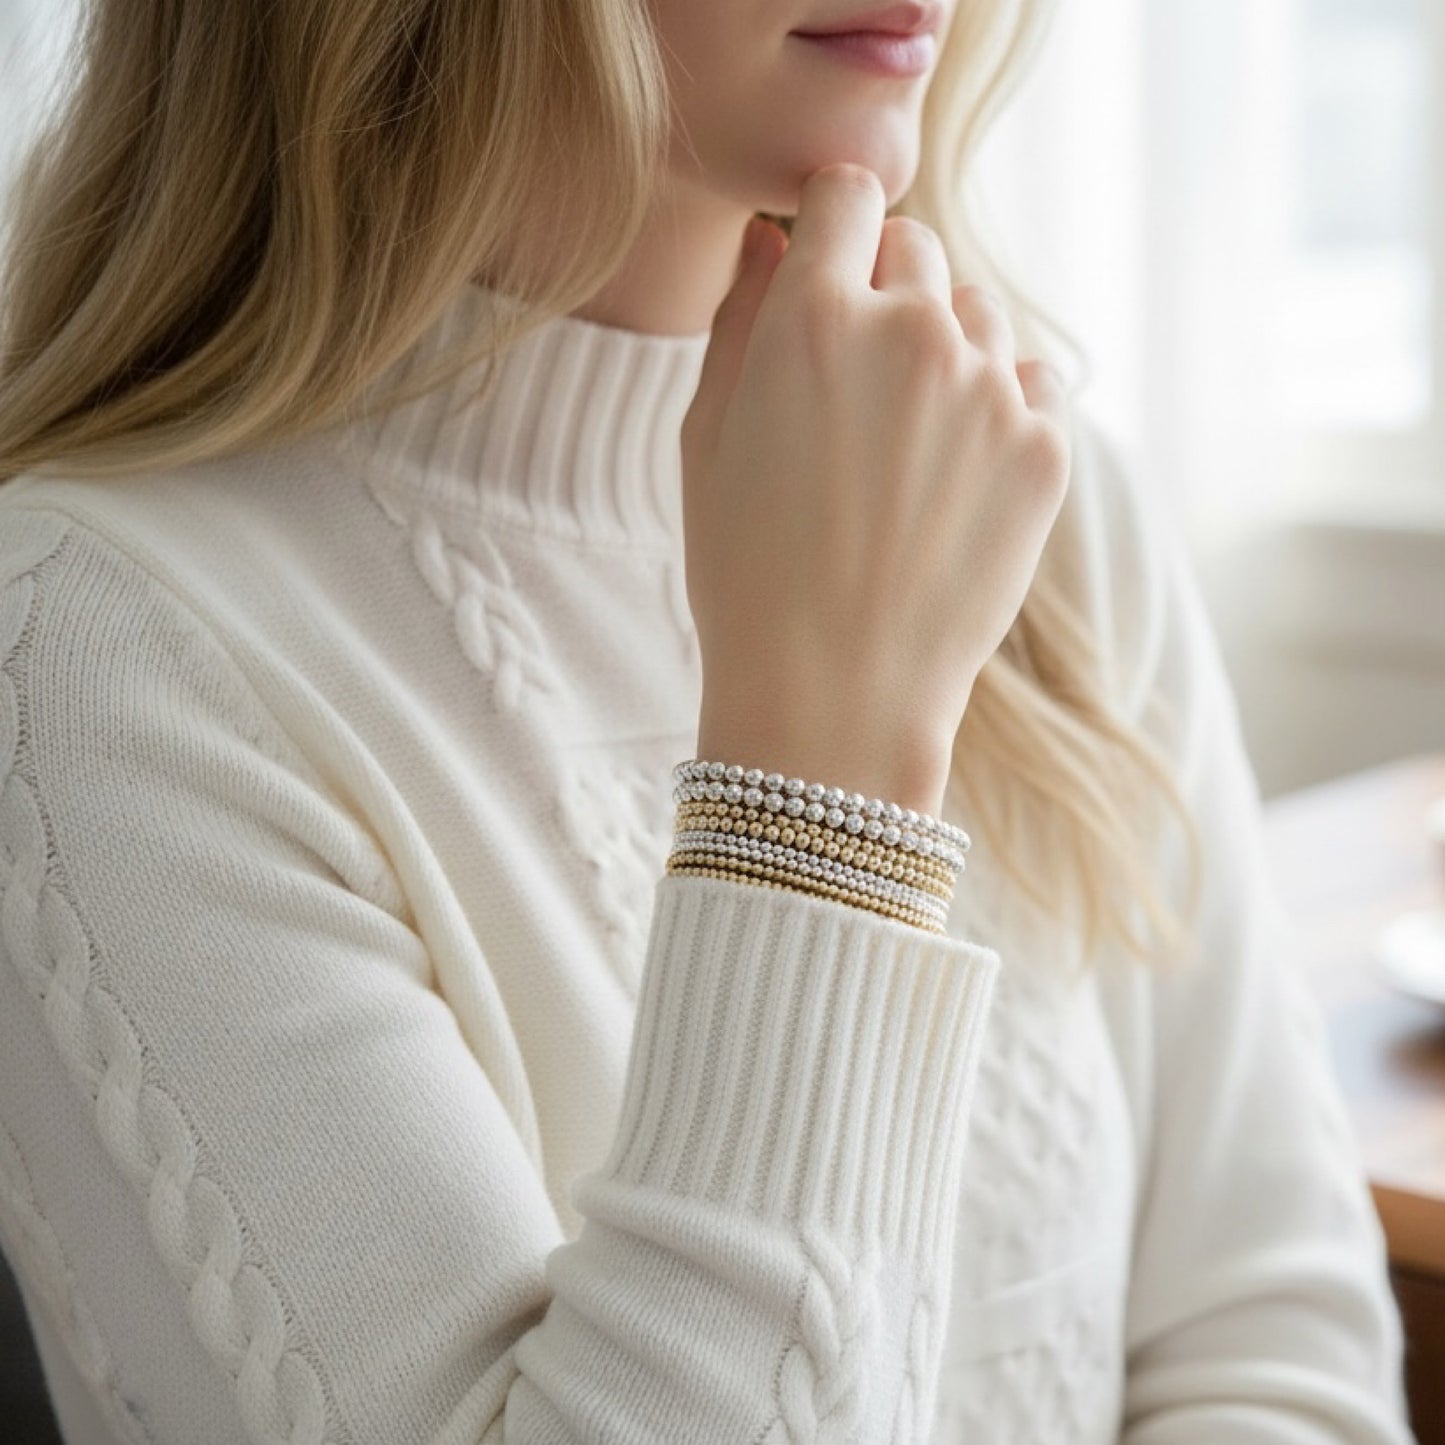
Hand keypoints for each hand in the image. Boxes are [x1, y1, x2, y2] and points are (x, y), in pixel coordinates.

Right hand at [682, 163, 1072, 816]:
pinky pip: (1032, 384)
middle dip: (884, 288)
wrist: (834, 696)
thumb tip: (772, 245)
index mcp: (813, 318)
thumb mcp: (707, 441)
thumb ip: (740, 321)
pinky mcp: (1046, 451)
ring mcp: (990, 390)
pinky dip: (1000, 407)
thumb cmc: (748, 576)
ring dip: (944, 348)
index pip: (844, 195)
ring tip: (904, 443)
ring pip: (978, 316)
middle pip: (916, 248)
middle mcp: (913, 332)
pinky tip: (953, 475)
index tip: (826, 263)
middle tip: (855, 379)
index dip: (830, 224)